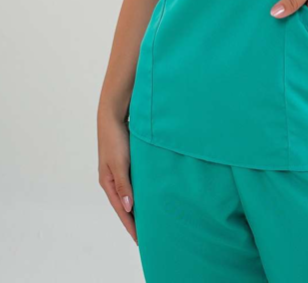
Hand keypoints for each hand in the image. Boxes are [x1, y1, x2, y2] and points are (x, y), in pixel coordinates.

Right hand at [97, 107, 137, 245]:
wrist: (113, 116)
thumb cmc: (116, 139)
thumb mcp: (120, 163)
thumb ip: (124, 185)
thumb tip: (128, 208)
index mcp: (108, 183)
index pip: (121, 211)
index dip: (131, 225)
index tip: (140, 240)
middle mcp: (112, 180)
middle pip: (125, 205)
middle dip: (135, 220)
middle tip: (148, 234)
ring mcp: (119, 172)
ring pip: (130, 195)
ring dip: (139, 206)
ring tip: (151, 219)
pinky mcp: (126, 164)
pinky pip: (134, 183)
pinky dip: (141, 192)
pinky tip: (150, 195)